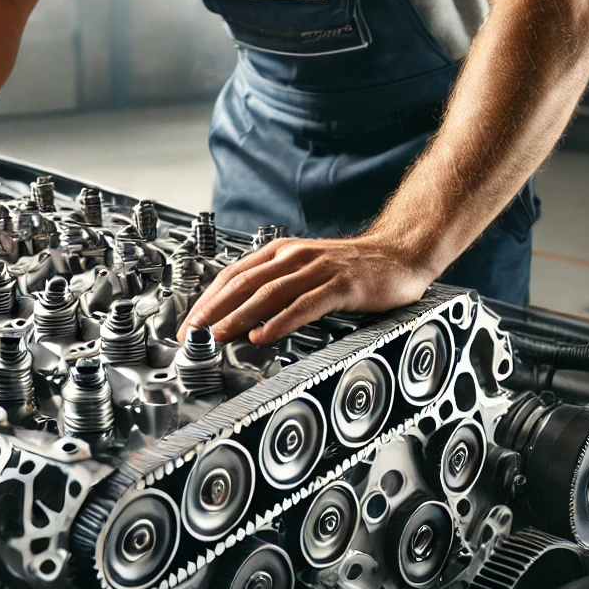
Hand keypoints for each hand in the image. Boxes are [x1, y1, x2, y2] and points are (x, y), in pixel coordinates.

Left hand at [177, 234, 435, 346]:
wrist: (398, 254)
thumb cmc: (350, 268)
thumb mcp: (306, 271)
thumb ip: (277, 287)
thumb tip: (241, 316)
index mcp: (281, 252)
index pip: (234, 275)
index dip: (208, 300)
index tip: (190, 324)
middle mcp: (294, 256)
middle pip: (244, 283)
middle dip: (214, 310)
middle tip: (194, 335)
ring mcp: (317, 269)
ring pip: (269, 293)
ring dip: (239, 316)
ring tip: (219, 336)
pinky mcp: (340, 285)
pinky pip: (304, 305)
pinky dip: (280, 322)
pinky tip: (264, 336)